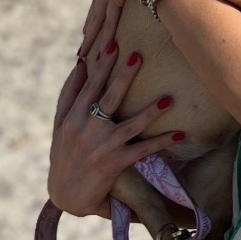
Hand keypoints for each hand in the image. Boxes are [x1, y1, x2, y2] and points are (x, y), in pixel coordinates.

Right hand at [48, 24, 183, 219]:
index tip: (111, 44)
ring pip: (129, 125)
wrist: (64, 195)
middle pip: (107, 98)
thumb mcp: (60, 124)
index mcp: (73, 117)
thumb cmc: (63, 154)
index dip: (100, 65)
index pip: (88, 86)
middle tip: (137, 55)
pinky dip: (161, 143)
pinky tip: (179, 134)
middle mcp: (85, 130)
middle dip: (122, 77)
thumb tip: (81, 63)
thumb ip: (69, 95)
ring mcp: (101, 147)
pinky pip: (142, 151)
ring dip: (150, 112)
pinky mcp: (114, 164)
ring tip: (169, 99)